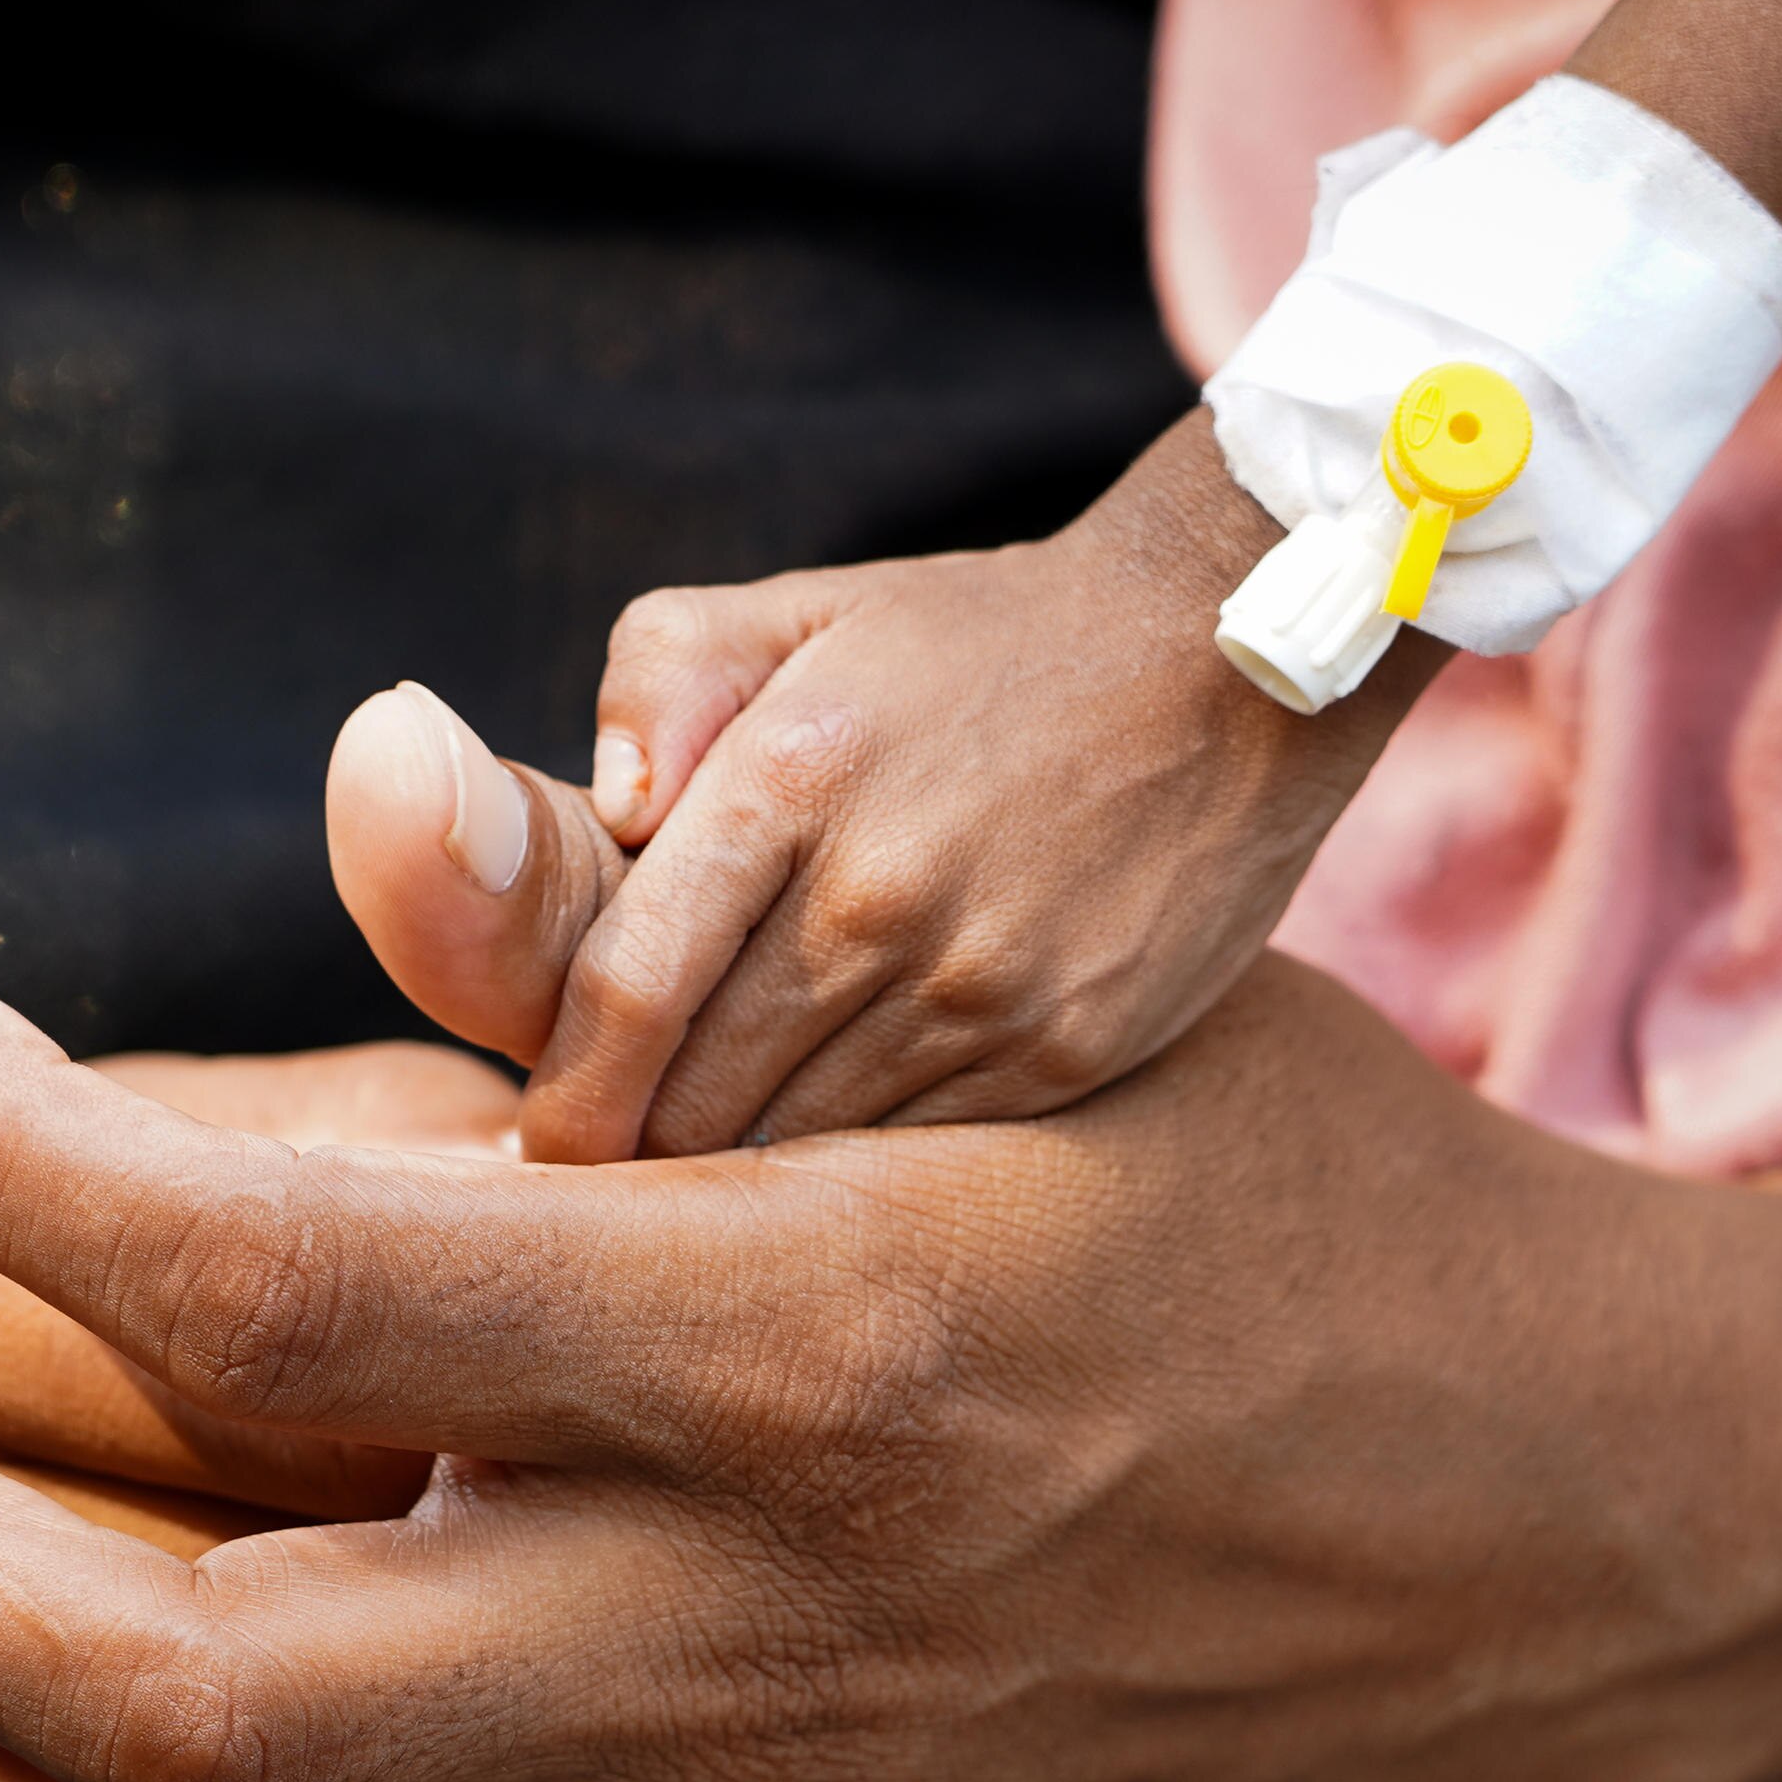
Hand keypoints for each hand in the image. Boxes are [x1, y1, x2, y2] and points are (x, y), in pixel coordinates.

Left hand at [329, 416, 1437, 1163]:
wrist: (1232, 656)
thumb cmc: (983, 642)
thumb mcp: (806, 610)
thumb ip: (665, 674)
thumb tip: (606, 807)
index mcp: (789, 778)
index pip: (625, 992)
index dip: (568, 1098)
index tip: (549, 1142)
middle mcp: (877, 896)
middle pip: (700, 1098)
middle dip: (646, 1146)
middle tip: (624, 1166)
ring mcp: (978, 986)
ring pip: (805, 1142)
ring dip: (753, 1166)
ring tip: (729, 1170)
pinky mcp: (1064, 1052)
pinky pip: (918, 1150)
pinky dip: (872, 1162)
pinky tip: (859, 1144)